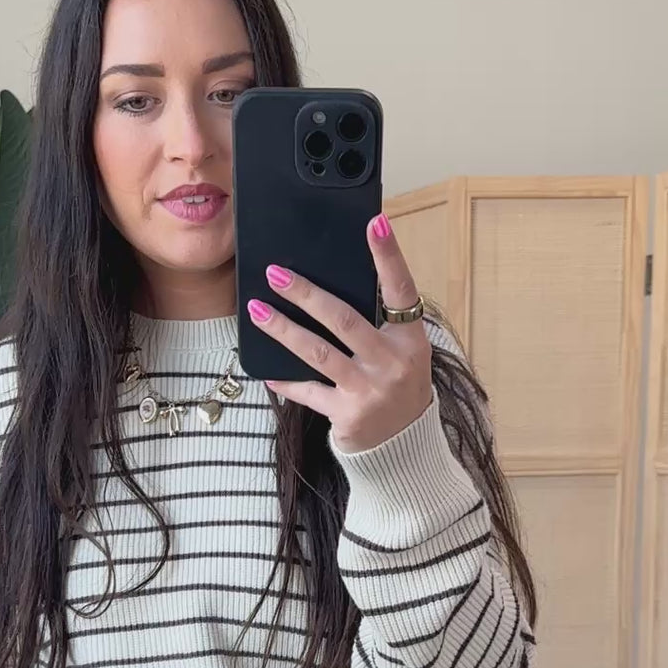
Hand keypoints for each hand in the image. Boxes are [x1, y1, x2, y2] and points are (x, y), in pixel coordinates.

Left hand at [247, 213, 431, 452]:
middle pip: (344, 319)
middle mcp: (392, 362)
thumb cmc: (396, 385)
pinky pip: (309, 392)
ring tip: (257, 309)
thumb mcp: (400, 351)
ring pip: (318, 353)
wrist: (404, 445)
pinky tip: (266, 372)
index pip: (400, 290)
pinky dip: (286, 382)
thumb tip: (329, 284)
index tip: (375, 222)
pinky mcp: (348, 415)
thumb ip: (377, 322)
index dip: (389, 256)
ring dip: (283, 330)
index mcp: (410, 339)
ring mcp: (369, 390)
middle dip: (306, 294)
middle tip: (275, 273)